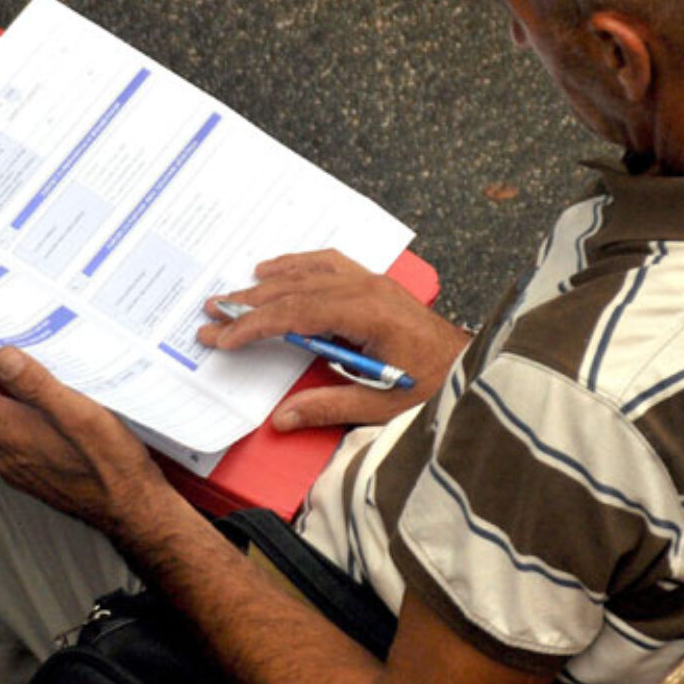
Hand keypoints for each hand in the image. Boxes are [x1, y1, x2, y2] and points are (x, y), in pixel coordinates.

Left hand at [0, 320, 168, 533]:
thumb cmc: (113, 468)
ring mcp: (14, 460)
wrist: (133, 512)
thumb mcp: (82, 416)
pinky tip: (22, 381)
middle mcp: (2, 449)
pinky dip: (0, 394)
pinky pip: (0, 423)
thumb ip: (39, 386)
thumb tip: (4, 356)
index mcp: (8, 433)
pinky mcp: (29, 465)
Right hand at [196, 250, 471, 430]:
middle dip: (248, 305)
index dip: (256, 326)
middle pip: (295, 290)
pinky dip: (297, 264)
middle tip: (210, 314)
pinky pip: (328, 263)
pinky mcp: (374, 283)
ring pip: (307, 272)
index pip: (297, 313)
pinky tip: (275, 268)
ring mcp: (372, 282)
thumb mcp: (383, 407)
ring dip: (266, 283)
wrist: (473, 367)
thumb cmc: (435, 386)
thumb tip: (281, 420)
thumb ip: (330, 408)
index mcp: (369, 315)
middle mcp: (368, 290)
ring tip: (231, 294)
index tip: (224, 338)